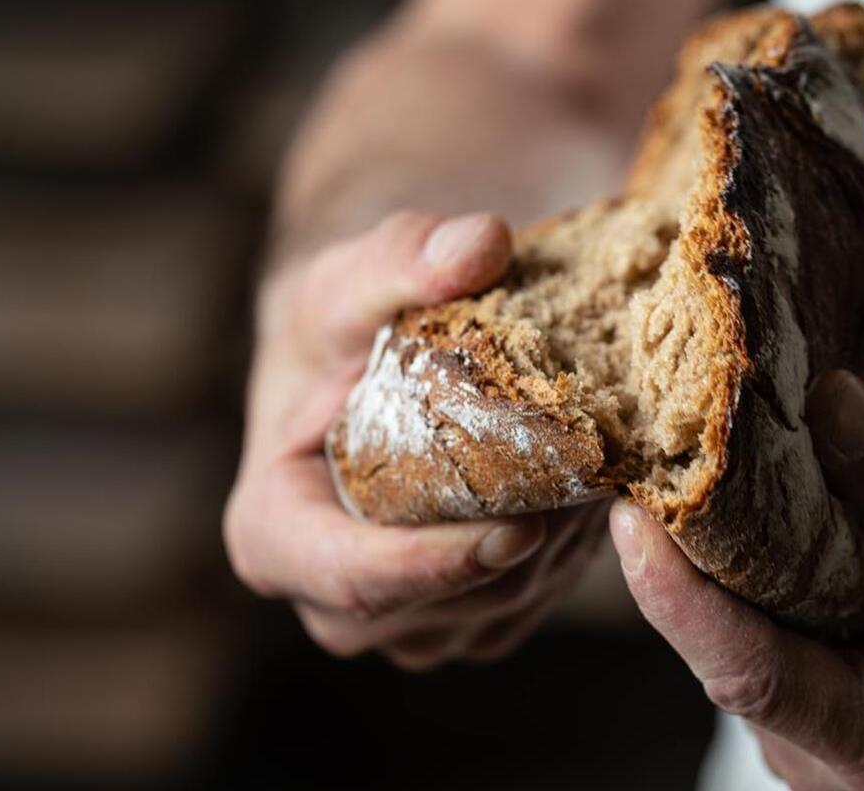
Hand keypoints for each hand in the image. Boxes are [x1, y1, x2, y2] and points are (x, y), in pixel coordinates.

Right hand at [225, 209, 605, 669]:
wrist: (378, 353)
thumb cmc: (348, 319)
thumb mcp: (356, 274)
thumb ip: (404, 254)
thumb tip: (481, 243)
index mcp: (273, 532)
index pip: (348, 579)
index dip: (431, 568)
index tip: (516, 531)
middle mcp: (327, 596)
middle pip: (430, 610)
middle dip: (512, 559)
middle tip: (584, 487)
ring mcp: (399, 618)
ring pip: (487, 617)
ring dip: (551, 558)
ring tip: (590, 477)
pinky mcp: (460, 618)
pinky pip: (522, 611)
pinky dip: (565, 562)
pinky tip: (586, 496)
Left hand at [610, 372, 863, 789]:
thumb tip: (823, 400)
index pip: (751, 674)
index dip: (679, 599)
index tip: (631, 518)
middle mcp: (826, 754)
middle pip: (721, 649)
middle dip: (678, 555)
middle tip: (644, 446)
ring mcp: (805, 726)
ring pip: (725, 630)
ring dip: (700, 549)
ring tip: (675, 449)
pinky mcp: (798, 681)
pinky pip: (744, 615)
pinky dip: (732, 553)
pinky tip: (716, 487)